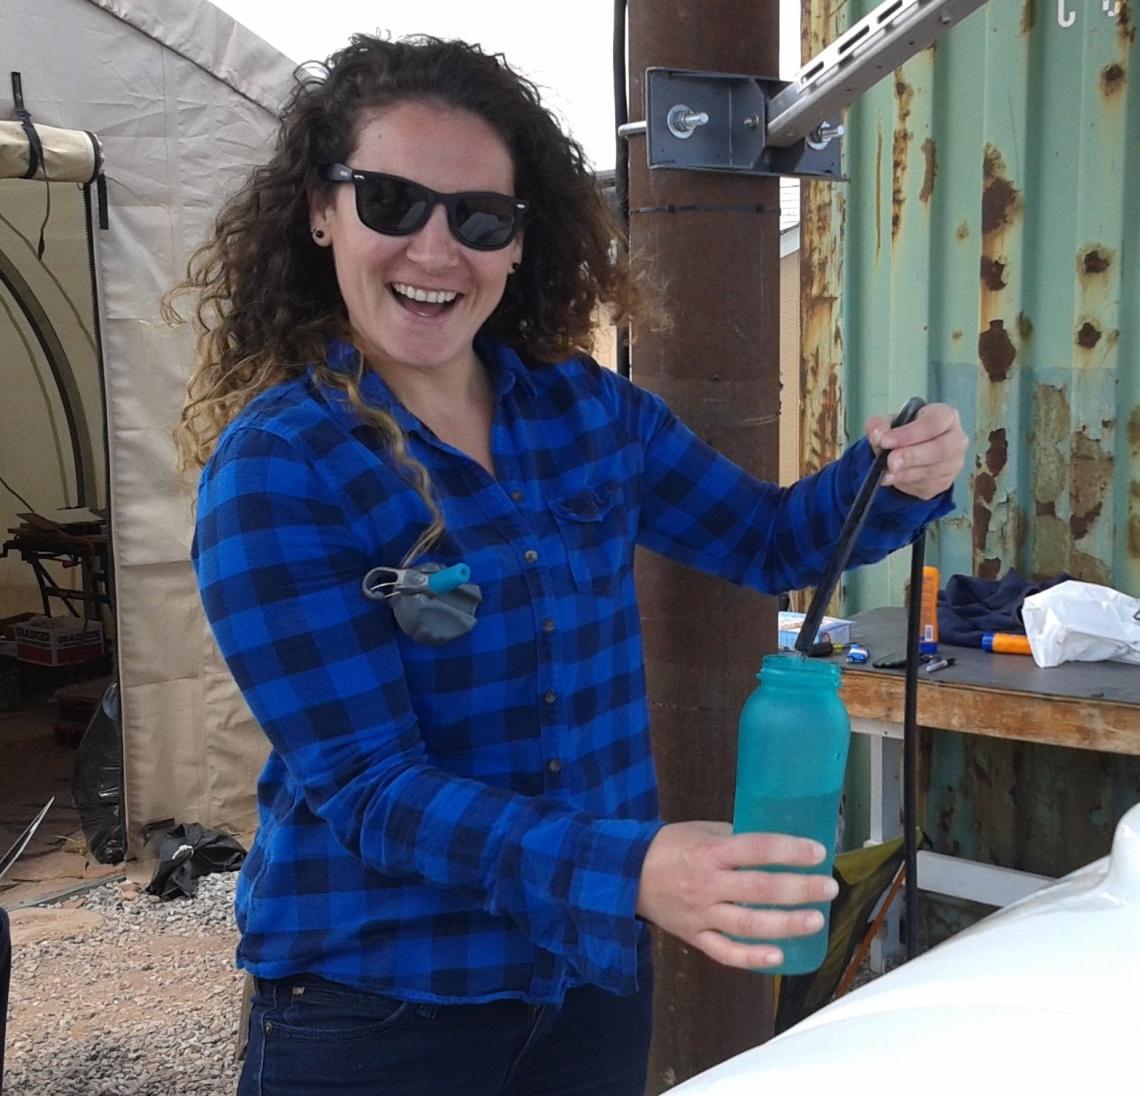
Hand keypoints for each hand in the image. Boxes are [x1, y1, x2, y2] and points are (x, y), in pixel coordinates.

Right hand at [636, 821, 839, 969]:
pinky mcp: (694, 937)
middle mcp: (707, 884)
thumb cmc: (670, 846)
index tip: (818, 852)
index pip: (756, 849)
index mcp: (710, 852)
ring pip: (748, 925)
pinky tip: (779, 956)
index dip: (789, 850)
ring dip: (785, 924)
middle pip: (759, 889)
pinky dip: (752, 957)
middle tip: (828, 887)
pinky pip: (725, 952)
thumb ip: (735, 838)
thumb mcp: (701, 831)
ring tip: (816, 920)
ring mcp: (700, 914)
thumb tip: (776, 845)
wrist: (626, 875)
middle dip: (798, 889)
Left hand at [865, 402, 967, 499]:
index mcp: (946, 416)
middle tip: (890, 462)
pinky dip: (907, 484)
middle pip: (939, 449)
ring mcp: (954, 463)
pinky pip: (927, 486)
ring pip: (932, 471)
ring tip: (885, 472)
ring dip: (905, 473)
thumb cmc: (904, 431)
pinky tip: (894, 479)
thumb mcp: (889, 422)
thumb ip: (879, 425)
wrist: (910, 451)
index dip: (909, 434)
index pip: (932, 423)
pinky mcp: (945, 482)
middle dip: (911, 456)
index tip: (885, 441)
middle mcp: (956, 439)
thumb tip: (878, 435)